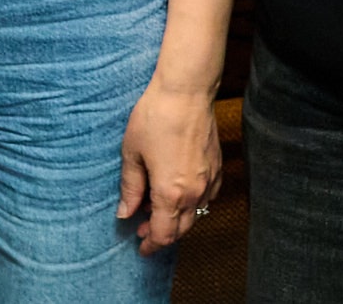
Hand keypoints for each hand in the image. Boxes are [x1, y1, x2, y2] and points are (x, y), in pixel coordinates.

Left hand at [117, 81, 221, 254]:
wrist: (185, 93)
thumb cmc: (154, 118)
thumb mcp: (132, 153)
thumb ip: (130, 188)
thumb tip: (125, 213)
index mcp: (170, 193)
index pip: (163, 233)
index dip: (151, 244)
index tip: (140, 248)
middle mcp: (194, 193)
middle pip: (181, 229)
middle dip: (162, 235)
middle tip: (142, 230)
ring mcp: (209, 181)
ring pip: (196, 214)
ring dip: (176, 218)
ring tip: (154, 207)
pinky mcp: (217, 168)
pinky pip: (208, 197)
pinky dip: (192, 203)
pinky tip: (177, 192)